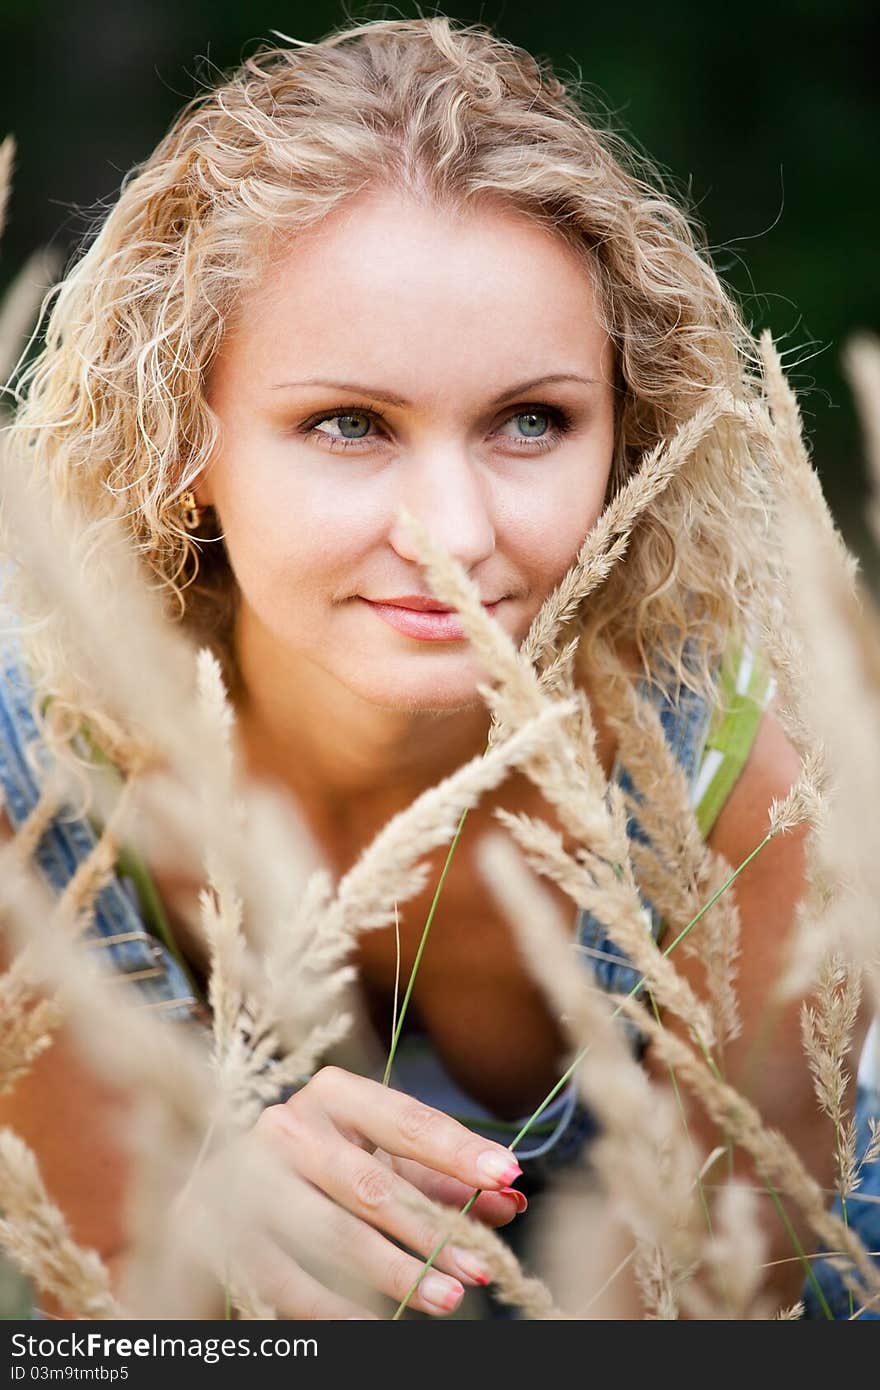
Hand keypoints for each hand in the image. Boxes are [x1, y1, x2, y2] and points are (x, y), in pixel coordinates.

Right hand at [227, 1065, 526, 1317]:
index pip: (407, 1120)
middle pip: (372, 1184)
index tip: (507, 1174)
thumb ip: (442, 1178)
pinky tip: (375, 1323)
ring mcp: (252, 1179)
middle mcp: (290, 1126)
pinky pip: (289, 1279)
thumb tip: (508, 1199)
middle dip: (433, 1228)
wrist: (226, 1186)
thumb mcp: (385, 1158)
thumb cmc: (328, 1164)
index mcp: (334, 1093)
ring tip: (448, 1298)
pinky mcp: (228, 1232)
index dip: (459, 1150)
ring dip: (396, 1271)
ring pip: (334, 1233)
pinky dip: (336, 1306)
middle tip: (484, 1263)